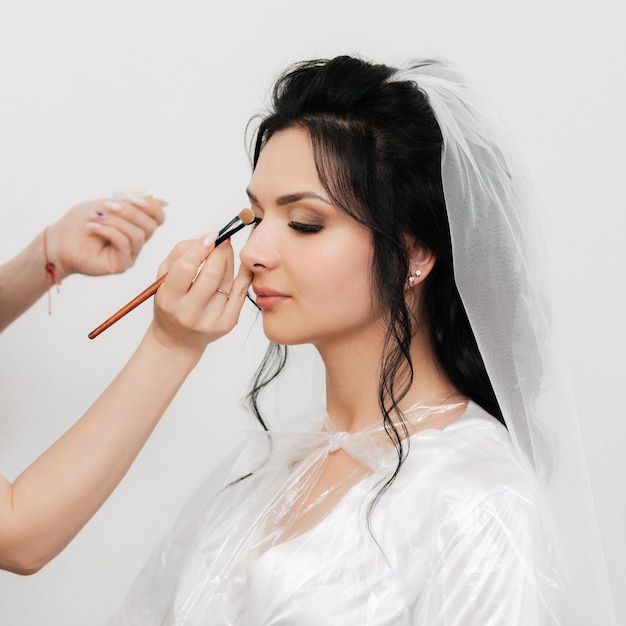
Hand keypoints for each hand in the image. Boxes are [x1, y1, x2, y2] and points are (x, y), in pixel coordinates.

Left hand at [45, 192, 165, 279]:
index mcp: (136, 225)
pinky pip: (125, 244)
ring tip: (96, 218)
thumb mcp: (107, 205)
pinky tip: (93, 228)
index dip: (152, 207)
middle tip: (107, 206)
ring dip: (116, 222)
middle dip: (130, 212)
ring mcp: (130, 254)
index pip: (158, 217)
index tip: (135, 199)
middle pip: (150, 225)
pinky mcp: (121, 264)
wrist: (58, 241)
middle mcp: (136, 241)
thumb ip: (132, 202)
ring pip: (138, 235)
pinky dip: (109, 231)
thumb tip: (162, 201)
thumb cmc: (79, 222)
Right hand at [150, 235, 252, 354]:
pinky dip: (243, 274)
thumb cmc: (170, 303)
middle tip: (220, 244)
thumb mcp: (163, 278)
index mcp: (169, 300)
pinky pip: (241, 292)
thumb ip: (180, 253)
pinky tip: (240, 265)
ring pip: (228, 281)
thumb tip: (208, 237)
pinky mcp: (227, 324)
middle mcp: (189, 313)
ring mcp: (211, 320)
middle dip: (219, 252)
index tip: (209, 237)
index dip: (200, 247)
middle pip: (212, 273)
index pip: (186, 267)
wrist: (178, 339)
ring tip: (224, 256)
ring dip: (229, 262)